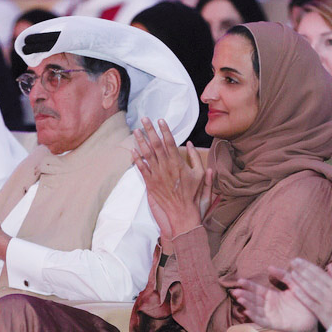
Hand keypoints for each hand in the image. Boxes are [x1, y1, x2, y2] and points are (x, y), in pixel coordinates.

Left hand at [133, 118, 204, 240]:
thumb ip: (195, 158)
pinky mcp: (150, 183)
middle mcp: (165, 166)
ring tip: (136, 131)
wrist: (182, 212)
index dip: (164, 130)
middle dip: (150, 130)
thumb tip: (190, 144)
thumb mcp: (199, 174)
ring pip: (146, 154)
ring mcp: (156, 174)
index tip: (161, 120)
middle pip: (156, 145)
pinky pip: (141, 169)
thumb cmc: (192, 193)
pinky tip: (133, 150)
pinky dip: (136, 159)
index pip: (169, 142)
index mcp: (177, 163)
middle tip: (144, 119)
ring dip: (140, 141)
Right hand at [230, 270, 318, 331]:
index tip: (239, 280)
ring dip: (247, 304)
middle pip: (254, 299)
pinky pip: (263, 320)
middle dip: (244, 295)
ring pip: (256, 309)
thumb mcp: (294, 284)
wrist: (314, 316)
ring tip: (239, 298)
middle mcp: (269, 305)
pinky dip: (255, 317)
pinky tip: (248, 312)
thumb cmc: (304, 300)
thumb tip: (270, 267)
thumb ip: (283, 276)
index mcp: (272, 296)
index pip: (257, 290)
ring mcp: (271, 315)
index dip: (248, 285)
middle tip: (235, 291)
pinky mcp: (275, 324)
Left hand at [281, 258, 331, 329]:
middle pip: (314, 278)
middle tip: (293, 262)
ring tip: (291, 273)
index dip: (308, 265)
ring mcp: (325, 303)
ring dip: (300, 280)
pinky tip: (293, 289)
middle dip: (302, 269)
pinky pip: (309, 302)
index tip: (299, 260)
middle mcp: (330, 293)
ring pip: (310, 289)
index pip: (320, 273)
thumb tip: (329, 265)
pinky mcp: (320, 312)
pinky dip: (301, 295)